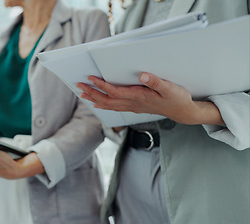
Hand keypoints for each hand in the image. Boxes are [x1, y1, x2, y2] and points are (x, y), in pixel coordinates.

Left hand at [77, 73, 224, 125]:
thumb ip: (156, 81)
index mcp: (138, 97)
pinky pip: (114, 107)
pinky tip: (97, 103)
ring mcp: (132, 107)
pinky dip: (103, 104)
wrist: (182, 112)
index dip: (101, 85)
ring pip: (108, 105)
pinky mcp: (134, 107)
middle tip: (78, 85)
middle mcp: (132, 103)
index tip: (90, 78)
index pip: (114, 91)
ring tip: (82, 94)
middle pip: (106, 100)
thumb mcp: (170, 88)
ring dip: (94, 99)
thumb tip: (143, 75)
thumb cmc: (177, 98)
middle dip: (91, 93)